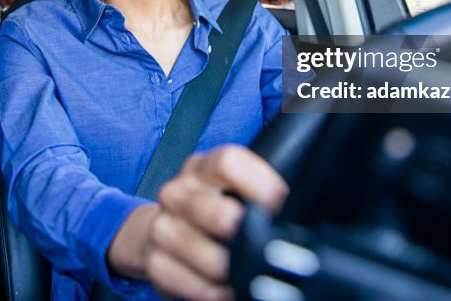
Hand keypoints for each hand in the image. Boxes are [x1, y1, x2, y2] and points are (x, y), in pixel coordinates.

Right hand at [147, 145, 287, 299]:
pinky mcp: (155, 261)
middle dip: (246, 235)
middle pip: (219, 214)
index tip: (280, 203)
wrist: (162, 229)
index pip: (229, 163)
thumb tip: (295, 211)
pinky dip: (213, 293)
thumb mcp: (229, 188)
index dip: (260, 183)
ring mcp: (163, 227)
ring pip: (206, 256)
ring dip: (232, 271)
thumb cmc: (209, 206)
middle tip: (263, 247)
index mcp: (202, 168)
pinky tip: (226, 290)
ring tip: (246, 273)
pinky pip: (190, 284)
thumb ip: (255, 192)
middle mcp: (178, 193)